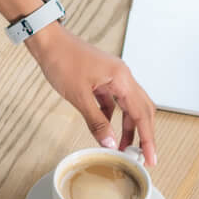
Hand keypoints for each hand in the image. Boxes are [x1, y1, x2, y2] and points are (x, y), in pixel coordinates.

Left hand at [25, 25, 156, 166]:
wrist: (47, 41)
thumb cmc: (62, 59)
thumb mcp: (79, 96)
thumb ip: (96, 121)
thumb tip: (110, 143)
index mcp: (121, 79)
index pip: (142, 114)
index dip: (148, 138)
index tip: (151, 158)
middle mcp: (122, 77)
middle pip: (142, 109)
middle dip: (143, 133)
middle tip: (141, 156)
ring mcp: (113, 77)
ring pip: (129, 106)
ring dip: (128, 126)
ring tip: (123, 147)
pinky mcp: (102, 79)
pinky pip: (114, 101)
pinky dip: (113, 116)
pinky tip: (106, 128)